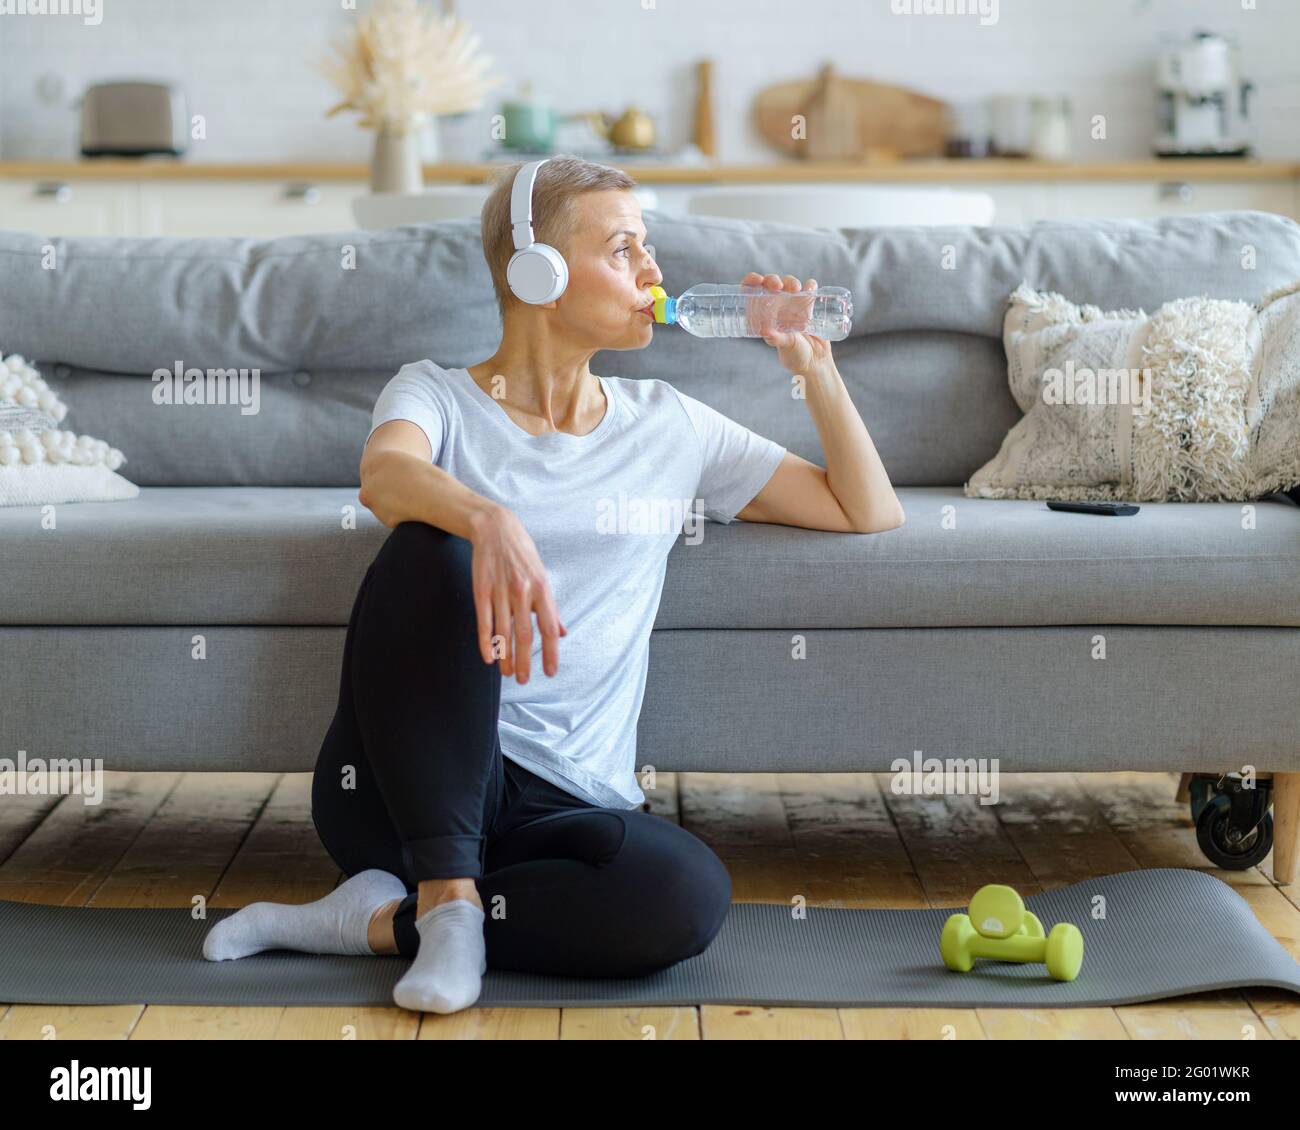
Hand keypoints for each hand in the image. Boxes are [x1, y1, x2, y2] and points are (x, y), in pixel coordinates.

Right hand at [467, 505, 565, 683]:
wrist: (495, 528)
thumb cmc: (522, 554)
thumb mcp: (542, 576)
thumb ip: (551, 607)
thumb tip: (563, 632)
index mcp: (542, 589)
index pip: (549, 628)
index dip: (550, 652)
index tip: (550, 672)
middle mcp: (522, 592)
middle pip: (525, 634)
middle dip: (525, 661)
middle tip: (524, 680)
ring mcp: (500, 591)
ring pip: (503, 632)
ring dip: (505, 656)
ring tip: (507, 673)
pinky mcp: (481, 590)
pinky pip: (484, 621)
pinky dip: (486, 642)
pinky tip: (488, 657)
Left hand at [741, 272, 834, 375]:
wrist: (816, 362)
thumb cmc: (795, 357)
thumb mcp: (785, 346)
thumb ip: (777, 338)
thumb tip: (766, 332)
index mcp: (764, 316)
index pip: (752, 294)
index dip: (751, 282)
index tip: (757, 279)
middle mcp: (776, 309)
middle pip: (770, 285)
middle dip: (773, 280)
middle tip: (778, 286)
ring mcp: (792, 306)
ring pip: (788, 285)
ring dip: (791, 282)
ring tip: (797, 289)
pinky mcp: (808, 307)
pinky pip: (809, 291)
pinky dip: (810, 286)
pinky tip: (810, 286)